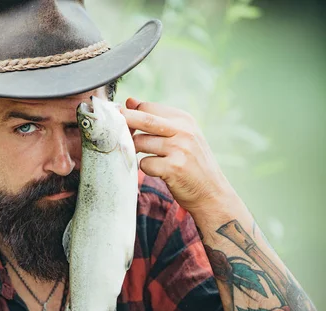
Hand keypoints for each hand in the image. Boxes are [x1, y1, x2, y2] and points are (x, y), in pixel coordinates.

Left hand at [121, 97, 236, 214]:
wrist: (212, 192)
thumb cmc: (191, 163)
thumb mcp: (180, 136)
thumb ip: (156, 119)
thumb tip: (130, 101)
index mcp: (184, 119)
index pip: (147, 107)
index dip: (130, 114)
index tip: (122, 123)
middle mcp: (183, 131)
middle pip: (143, 119)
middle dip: (124, 123)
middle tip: (114, 132)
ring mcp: (179, 149)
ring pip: (139, 142)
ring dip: (136, 152)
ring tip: (150, 159)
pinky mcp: (173, 168)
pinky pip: (144, 164)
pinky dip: (146, 169)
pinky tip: (158, 172)